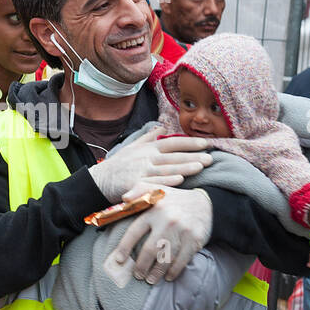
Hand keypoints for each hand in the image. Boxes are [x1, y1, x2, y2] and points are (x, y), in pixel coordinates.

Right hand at [87, 128, 210, 201]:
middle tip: (211, 157)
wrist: (98, 181)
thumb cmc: (118, 165)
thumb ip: (148, 137)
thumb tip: (162, 126)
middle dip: (193, 156)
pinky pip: (154, 183)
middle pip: (174, 156)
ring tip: (200, 167)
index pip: (173, 143)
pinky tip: (179, 181)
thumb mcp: (132, 147)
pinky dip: (167, 182)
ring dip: (184, 167)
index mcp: (148, 148)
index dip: (190, 142)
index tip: (206, 143)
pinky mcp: (135, 184)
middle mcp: (146, 158)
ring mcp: (141, 170)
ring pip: (167, 169)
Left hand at [112, 186, 212, 283]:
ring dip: (157, 272)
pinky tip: (168, 277)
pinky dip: (174, 271)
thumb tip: (124, 199)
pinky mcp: (195, 239)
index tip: (119, 260)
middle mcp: (167, 220)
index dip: (124, 247)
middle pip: (150, 250)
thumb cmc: (175, 199)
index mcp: (154, 209)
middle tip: (137, 275)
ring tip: (150, 280)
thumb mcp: (156, 188)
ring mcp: (182, 230)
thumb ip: (138, 190)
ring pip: (166, 258)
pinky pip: (182, 260)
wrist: (206, 203)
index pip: (134, 231)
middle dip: (141, 266)